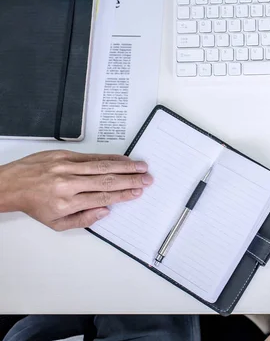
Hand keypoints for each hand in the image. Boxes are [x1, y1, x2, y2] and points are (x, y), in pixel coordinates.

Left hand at [0, 150, 152, 230]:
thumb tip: (105, 210)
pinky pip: (92, 156)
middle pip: (107, 180)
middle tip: (147, 179)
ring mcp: (66, 167)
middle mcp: (68, 183)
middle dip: (131, 180)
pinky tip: (123, 160)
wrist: (11, 185)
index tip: (138, 192)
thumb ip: (83, 219)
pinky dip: (110, 158)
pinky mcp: (64, 155)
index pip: (103, 196)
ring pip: (102, 166)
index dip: (124, 194)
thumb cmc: (35, 204)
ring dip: (125, 166)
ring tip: (141, 167)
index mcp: (67, 202)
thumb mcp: (57, 223)